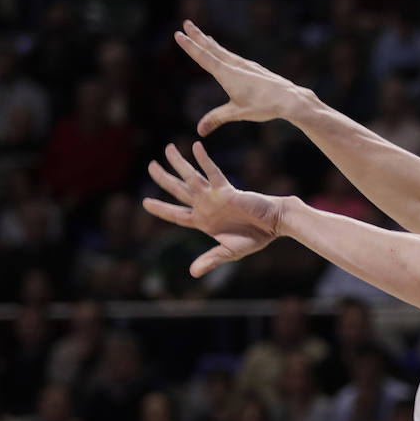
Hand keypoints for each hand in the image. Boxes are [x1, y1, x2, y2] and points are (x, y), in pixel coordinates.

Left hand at [144, 142, 282, 276]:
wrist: (274, 224)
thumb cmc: (254, 237)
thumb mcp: (229, 252)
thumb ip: (210, 260)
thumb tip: (192, 273)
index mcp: (203, 222)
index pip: (176, 214)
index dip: (161, 209)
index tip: (145, 203)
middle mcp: (205, 206)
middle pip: (178, 190)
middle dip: (163, 178)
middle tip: (150, 166)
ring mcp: (214, 196)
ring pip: (191, 177)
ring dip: (179, 163)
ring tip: (167, 148)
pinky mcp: (226, 189)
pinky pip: (212, 172)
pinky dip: (204, 160)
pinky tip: (195, 147)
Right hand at [174, 20, 309, 135]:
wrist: (289, 98)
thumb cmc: (263, 106)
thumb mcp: (237, 113)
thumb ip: (217, 119)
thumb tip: (199, 131)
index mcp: (228, 74)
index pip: (204, 58)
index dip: (190, 46)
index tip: (178, 34)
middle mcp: (235, 65)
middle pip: (212, 48)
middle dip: (197, 36)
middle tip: (186, 23)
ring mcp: (245, 65)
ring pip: (223, 51)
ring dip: (211, 42)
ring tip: (203, 35)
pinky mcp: (253, 68)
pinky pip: (233, 56)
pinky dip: (224, 51)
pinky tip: (225, 53)